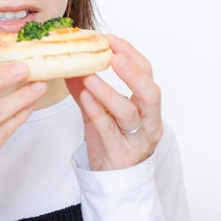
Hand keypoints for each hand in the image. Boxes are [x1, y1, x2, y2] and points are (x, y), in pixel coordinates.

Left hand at [66, 34, 162, 170]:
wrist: (112, 182)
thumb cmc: (111, 144)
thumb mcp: (100, 113)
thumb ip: (87, 89)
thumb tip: (70, 63)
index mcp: (148, 107)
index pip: (147, 74)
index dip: (132, 55)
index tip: (112, 39)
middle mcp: (149, 122)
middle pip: (149, 93)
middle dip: (133, 72)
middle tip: (114, 55)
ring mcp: (137, 140)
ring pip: (129, 113)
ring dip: (109, 92)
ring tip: (90, 77)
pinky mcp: (122, 155)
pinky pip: (109, 130)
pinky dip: (98, 112)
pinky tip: (85, 97)